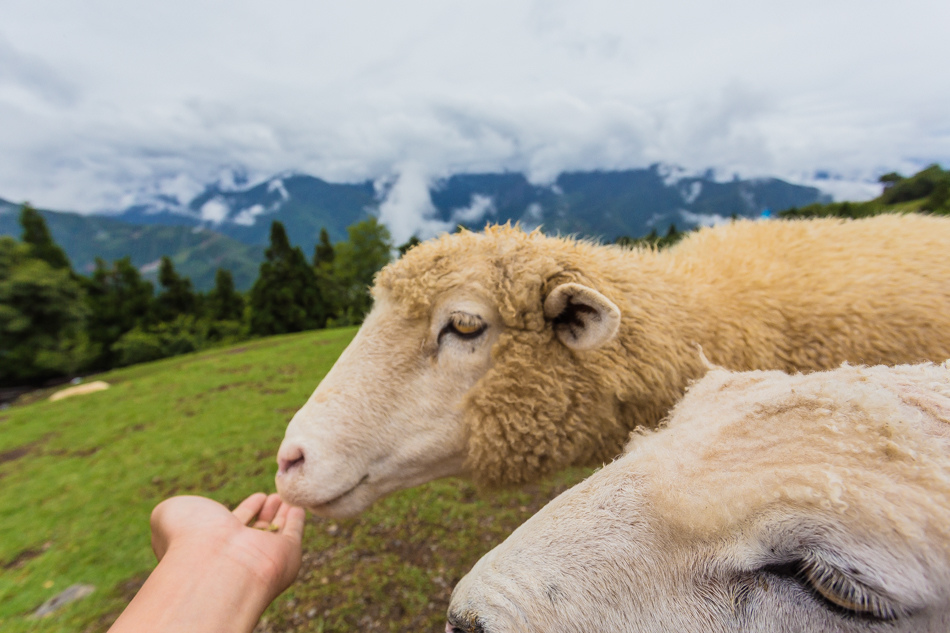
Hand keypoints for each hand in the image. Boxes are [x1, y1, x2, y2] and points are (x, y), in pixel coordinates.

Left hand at [150, 493, 305, 601]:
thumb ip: (175, 510)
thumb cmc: (186, 538)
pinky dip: (297, 519)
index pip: (229, 528)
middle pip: (255, 530)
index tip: (256, 498)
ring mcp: (260, 554)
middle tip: (273, 496)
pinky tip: (297, 506)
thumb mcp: (167, 514)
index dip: (244, 511)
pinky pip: (294, 533)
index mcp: (208, 545)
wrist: (213, 564)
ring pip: (275, 530)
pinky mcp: (286, 554)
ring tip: (285, 497)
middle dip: (265, 511)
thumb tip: (186, 513)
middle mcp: (235, 554)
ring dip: (281, 513)